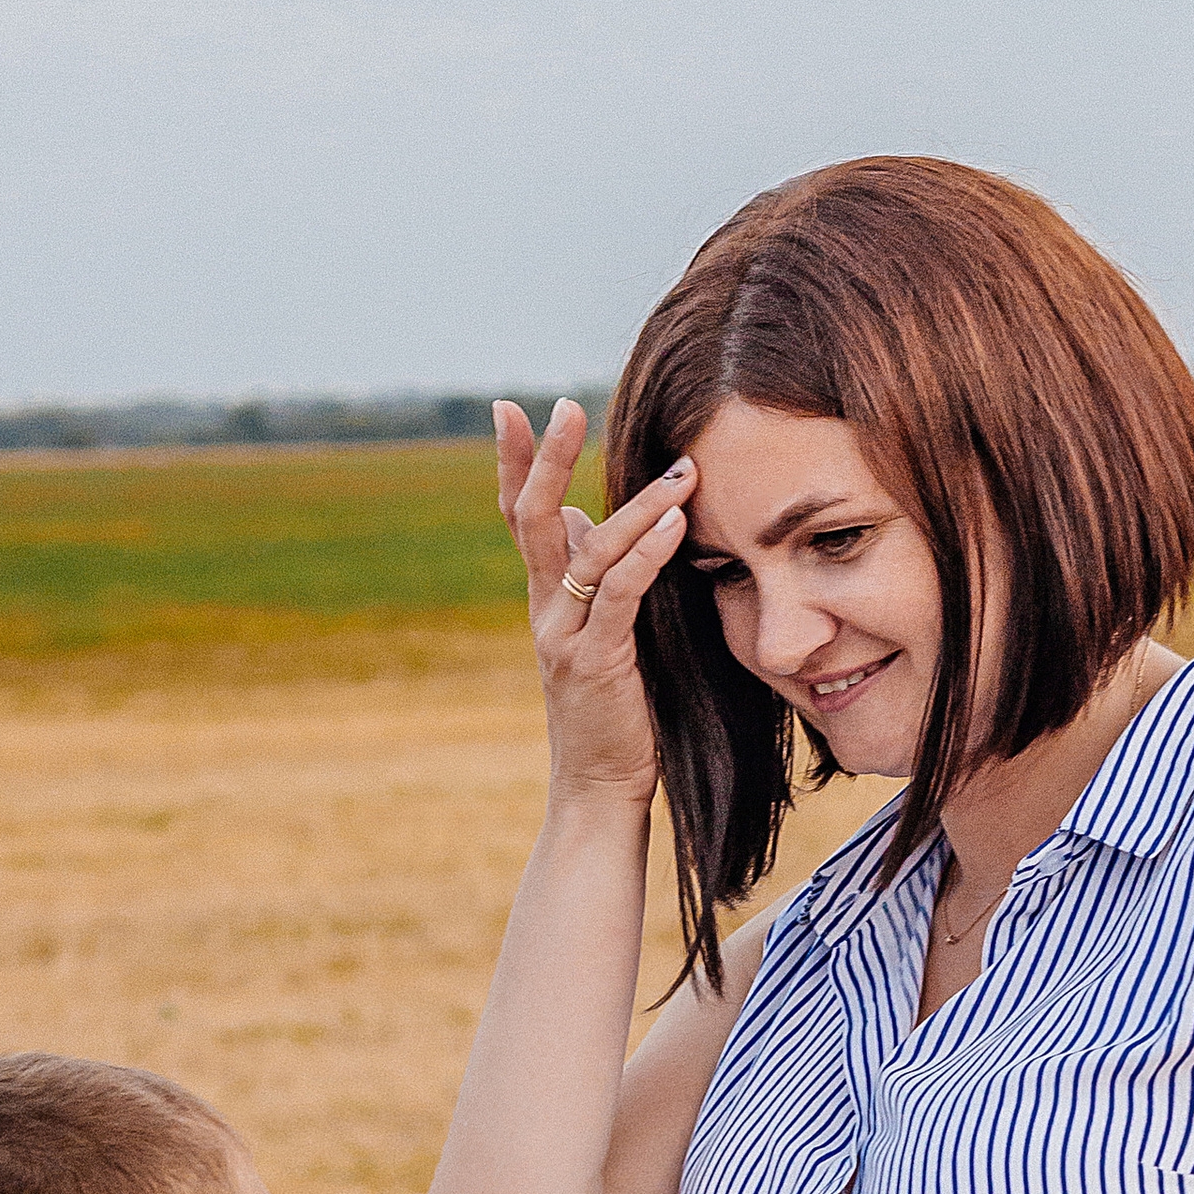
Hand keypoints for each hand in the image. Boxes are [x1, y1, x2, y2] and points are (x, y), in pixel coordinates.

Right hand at [495, 398, 694, 811]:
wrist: (599, 788)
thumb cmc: (611, 710)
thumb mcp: (598, 632)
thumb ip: (591, 576)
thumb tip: (584, 515)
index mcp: (544, 598)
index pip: (520, 517)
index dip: (512, 463)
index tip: (510, 409)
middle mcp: (544, 610)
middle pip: (533, 519)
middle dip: (545, 458)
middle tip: (565, 405)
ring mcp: (566, 637)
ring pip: (589, 553)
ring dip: (638, 506)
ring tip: (683, 471)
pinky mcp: (598, 663)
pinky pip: (619, 596)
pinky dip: (647, 555)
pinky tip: (676, 525)